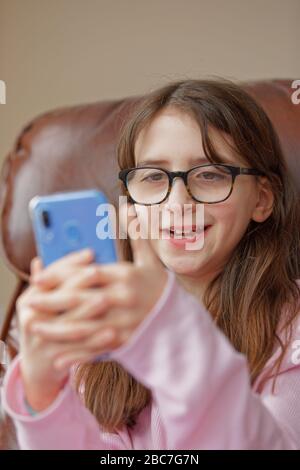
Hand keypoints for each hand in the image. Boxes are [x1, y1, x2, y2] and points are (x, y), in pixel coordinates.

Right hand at [17, 249, 94, 410]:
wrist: (38, 364)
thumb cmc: (48, 322)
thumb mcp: (43, 302)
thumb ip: (53, 280)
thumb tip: (69, 254)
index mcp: (28, 301)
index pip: (50, 277)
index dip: (70, 263)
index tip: (90, 252)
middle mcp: (31, 319)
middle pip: (59, 298)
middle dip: (80, 283)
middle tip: (98, 271)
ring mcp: (43, 342)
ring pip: (70, 324)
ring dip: (89, 311)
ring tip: (106, 299)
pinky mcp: (56, 359)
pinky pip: (80, 349)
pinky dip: (96, 341)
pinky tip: (113, 334)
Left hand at [28, 204, 167, 370]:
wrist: (181, 321)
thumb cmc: (160, 288)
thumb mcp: (150, 260)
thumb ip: (136, 235)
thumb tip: (128, 206)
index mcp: (126, 276)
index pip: (87, 273)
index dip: (60, 276)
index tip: (39, 278)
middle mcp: (123, 299)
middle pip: (81, 300)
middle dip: (51, 302)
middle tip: (29, 303)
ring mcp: (125, 322)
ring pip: (85, 327)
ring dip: (57, 330)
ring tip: (36, 329)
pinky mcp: (126, 342)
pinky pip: (97, 349)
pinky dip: (76, 355)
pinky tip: (59, 357)